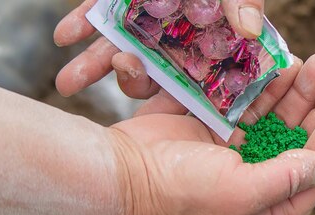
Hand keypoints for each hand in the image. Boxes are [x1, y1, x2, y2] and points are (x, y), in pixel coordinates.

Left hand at [54, 0, 265, 97]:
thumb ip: (241, 1)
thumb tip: (251, 30)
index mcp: (203, 42)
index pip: (193, 79)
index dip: (179, 96)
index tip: (167, 105)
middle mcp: (171, 37)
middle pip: (151, 72)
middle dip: (132, 82)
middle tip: (123, 75)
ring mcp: (142, 20)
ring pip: (118, 51)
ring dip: (93, 67)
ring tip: (67, 84)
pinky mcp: (118, 1)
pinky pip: (96, 17)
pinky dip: (79, 25)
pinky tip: (63, 37)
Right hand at [102, 54, 314, 214]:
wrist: (123, 170)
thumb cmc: (180, 192)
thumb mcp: (239, 192)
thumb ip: (287, 179)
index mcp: (267, 214)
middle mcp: (258, 184)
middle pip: (301, 140)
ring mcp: (239, 154)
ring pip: (280, 118)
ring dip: (299, 91)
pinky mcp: (220, 129)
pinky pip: (252, 104)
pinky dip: (268, 86)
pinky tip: (284, 66)